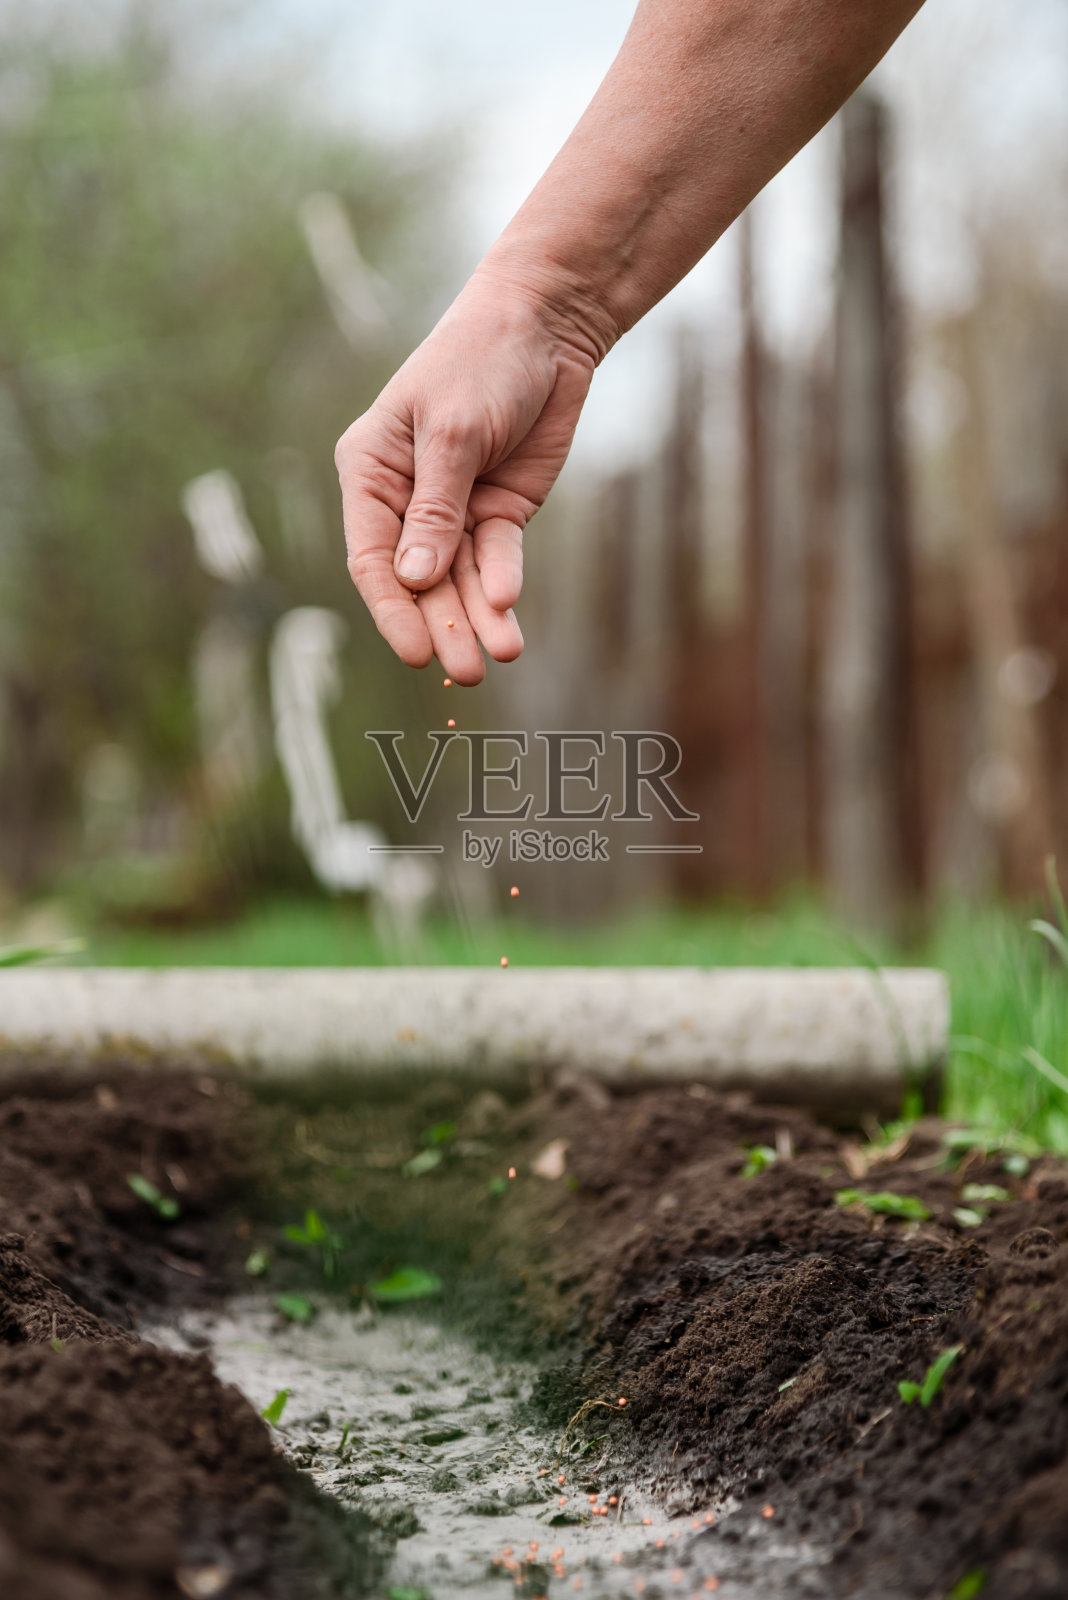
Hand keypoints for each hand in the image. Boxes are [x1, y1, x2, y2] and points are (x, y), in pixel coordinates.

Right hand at [335, 266, 596, 684]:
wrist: (546, 327)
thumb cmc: (480, 361)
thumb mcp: (454, 432)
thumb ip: (437, 507)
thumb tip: (415, 579)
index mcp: (370, 472)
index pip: (372, 556)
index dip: (392, 608)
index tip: (417, 651)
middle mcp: (406, 498)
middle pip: (419, 579)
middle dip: (444, 625)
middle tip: (466, 672)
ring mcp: (454, 508)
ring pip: (460, 578)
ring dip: (478, 616)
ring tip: (499, 657)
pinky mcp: (498, 510)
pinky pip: (496, 557)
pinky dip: (503, 581)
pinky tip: (509, 608)